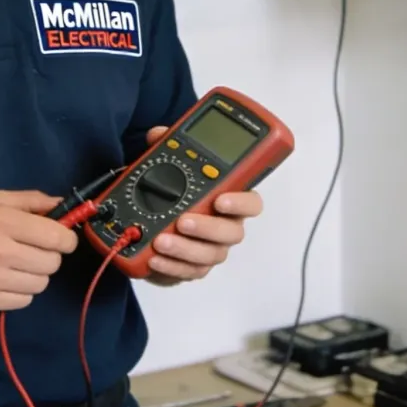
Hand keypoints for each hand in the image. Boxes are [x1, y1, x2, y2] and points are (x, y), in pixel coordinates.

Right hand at [0, 190, 77, 312]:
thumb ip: (30, 201)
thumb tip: (64, 205)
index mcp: (0, 220)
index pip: (57, 237)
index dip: (66, 238)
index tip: (61, 238)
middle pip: (52, 263)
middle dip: (48, 256)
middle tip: (31, 250)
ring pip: (40, 285)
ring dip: (33, 275)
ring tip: (14, 265)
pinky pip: (23, 301)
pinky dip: (19, 292)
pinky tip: (3, 280)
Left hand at [141, 125, 263, 283]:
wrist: (155, 222)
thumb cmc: (174, 192)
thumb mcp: (167, 164)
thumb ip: (166, 146)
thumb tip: (157, 134)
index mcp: (229, 198)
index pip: (252, 202)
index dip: (242, 203)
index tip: (221, 200)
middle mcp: (226, 226)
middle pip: (232, 233)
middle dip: (208, 228)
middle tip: (183, 221)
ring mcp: (211, 249)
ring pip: (211, 255)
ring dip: (186, 249)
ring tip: (161, 241)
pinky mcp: (193, 267)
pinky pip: (189, 272)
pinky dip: (172, 267)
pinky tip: (154, 257)